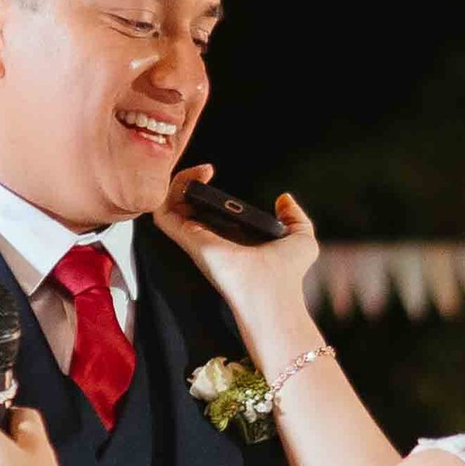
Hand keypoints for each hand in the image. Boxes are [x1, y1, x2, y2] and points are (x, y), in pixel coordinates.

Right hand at [153, 173, 321, 362]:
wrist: (274, 295)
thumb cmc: (287, 276)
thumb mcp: (301, 238)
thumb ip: (295, 217)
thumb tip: (284, 199)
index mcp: (227, 240)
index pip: (201, 213)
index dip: (200, 190)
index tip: (211, 172)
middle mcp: (207, 241)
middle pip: (179, 207)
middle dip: (184, 182)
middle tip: (204, 171)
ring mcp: (195, 241)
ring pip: (166, 206)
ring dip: (178, 182)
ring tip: (199, 172)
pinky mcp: (189, 240)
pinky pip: (163, 212)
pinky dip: (172, 190)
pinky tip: (193, 178)